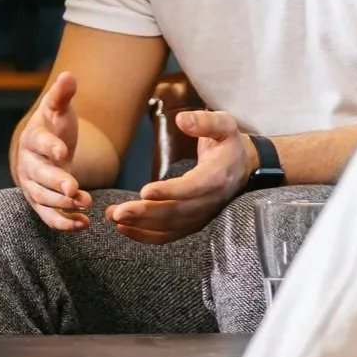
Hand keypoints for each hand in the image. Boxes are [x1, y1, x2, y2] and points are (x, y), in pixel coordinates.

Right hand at [14, 72, 91, 230]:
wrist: (44, 148)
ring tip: (86, 204)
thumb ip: (63, 95)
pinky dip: (64, 223)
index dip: (50, 147)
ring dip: (64, 204)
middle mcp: (28, 164)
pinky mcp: (40, 203)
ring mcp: (32, 186)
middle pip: (39, 176)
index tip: (63, 152)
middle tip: (75, 189)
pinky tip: (83, 225)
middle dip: (57, 183)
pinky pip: (49, 217)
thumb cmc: (53, 126)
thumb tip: (69, 76)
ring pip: (44, 198)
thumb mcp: (59, 109)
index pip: (39, 142)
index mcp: (33, 138)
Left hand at [106, 108, 254, 245]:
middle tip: (117, 212)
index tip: (145, 191)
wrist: (243, 168)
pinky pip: (169, 235)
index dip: (170, 192)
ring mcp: (201, 216)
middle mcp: (210, 202)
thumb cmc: (228, 144)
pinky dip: (146, 235)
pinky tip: (124, 228)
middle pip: (176, 212)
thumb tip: (182, 120)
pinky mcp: (192, 224)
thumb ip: (205, 121)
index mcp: (217, 177)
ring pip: (169, 226)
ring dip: (140, 225)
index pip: (192, 188)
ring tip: (114, 217)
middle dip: (145, 213)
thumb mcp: (224, 125)